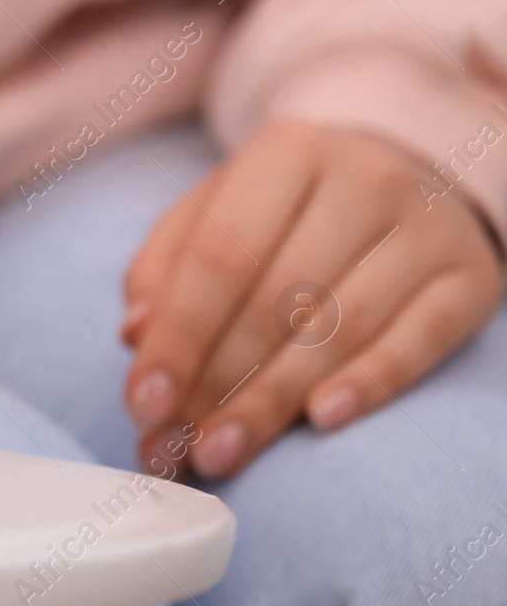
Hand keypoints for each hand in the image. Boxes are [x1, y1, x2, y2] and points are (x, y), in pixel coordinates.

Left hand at [121, 120, 501, 478]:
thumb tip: (136, 333)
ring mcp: (425, 227)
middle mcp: (361, 179)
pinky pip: (419, 342)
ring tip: (221, 452)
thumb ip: (165, 266)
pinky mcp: (470, 277)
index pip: (219, 255)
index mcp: (284, 153)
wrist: (406, 173)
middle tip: (176, 445)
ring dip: (272, 401)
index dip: (177, 336)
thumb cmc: (285, 208)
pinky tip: (318, 421)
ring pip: (340, 327)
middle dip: (216, 382)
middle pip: (277, 298)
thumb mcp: (216, 211)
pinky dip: (368, 384)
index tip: (143, 403)